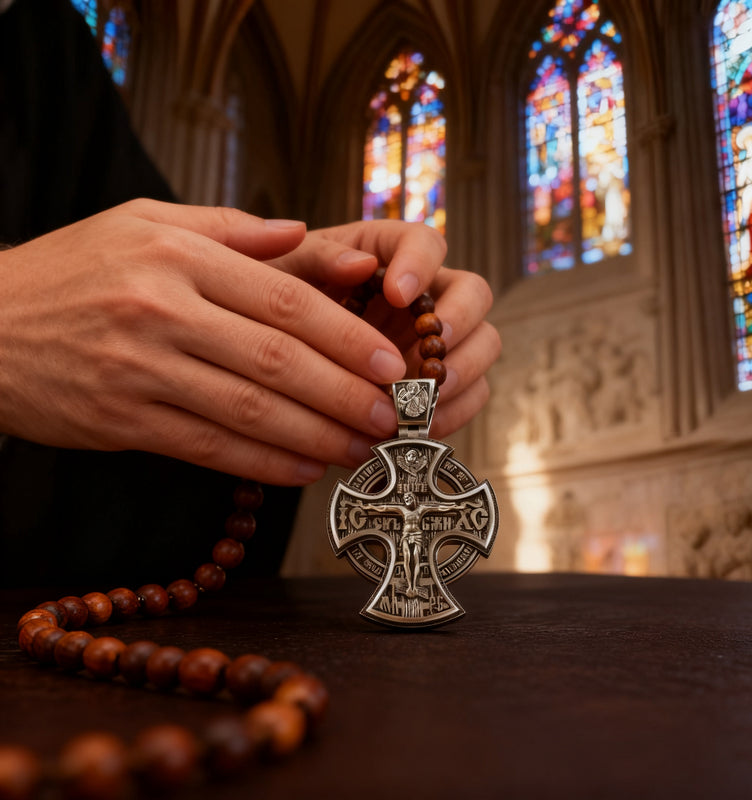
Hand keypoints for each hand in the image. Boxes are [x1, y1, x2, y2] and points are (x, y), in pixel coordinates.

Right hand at [0, 200, 420, 484]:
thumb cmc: (76, 269)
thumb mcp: (146, 224)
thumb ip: (233, 231)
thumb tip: (309, 234)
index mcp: (179, 256)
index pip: (285, 299)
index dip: (347, 336)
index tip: (390, 364)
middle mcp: (162, 310)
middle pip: (277, 360)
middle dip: (346, 394)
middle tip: (393, 417)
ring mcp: (139, 369)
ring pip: (249, 410)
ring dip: (317, 435)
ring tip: (363, 449)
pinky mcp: (121, 420)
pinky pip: (208, 447)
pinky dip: (263, 462)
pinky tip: (305, 469)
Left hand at [267, 219, 501, 438]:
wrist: (271, 363)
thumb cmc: (274, 305)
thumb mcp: (282, 274)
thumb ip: (318, 259)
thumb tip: (361, 264)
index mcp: (388, 254)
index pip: (426, 242)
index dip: (421, 264)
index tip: (397, 292)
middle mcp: (424, 294)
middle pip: (473, 293)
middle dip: (460, 323)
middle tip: (428, 353)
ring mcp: (435, 341)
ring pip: (484, 344)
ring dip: (463, 371)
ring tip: (424, 398)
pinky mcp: (438, 383)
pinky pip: (470, 395)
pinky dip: (453, 411)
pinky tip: (418, 425)